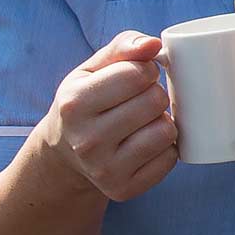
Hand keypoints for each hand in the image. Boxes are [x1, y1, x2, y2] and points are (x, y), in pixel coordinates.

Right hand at [36, 30, 177, 202]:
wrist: (64, 155)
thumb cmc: (86, 102)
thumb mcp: (92, 69)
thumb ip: (124, 46)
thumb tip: (154, 44)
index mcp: (74, 103)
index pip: (138, 73)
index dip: (146, 70)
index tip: (136, 77)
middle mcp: (86, 140)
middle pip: (156, 101)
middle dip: (154, 95)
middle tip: (138, 102)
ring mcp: (104, 169)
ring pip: (166, 131)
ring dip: (162, 122)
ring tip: (142, 123)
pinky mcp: (123, 190)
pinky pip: (170, 158)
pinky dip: (165, 149)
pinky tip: (144, 145)